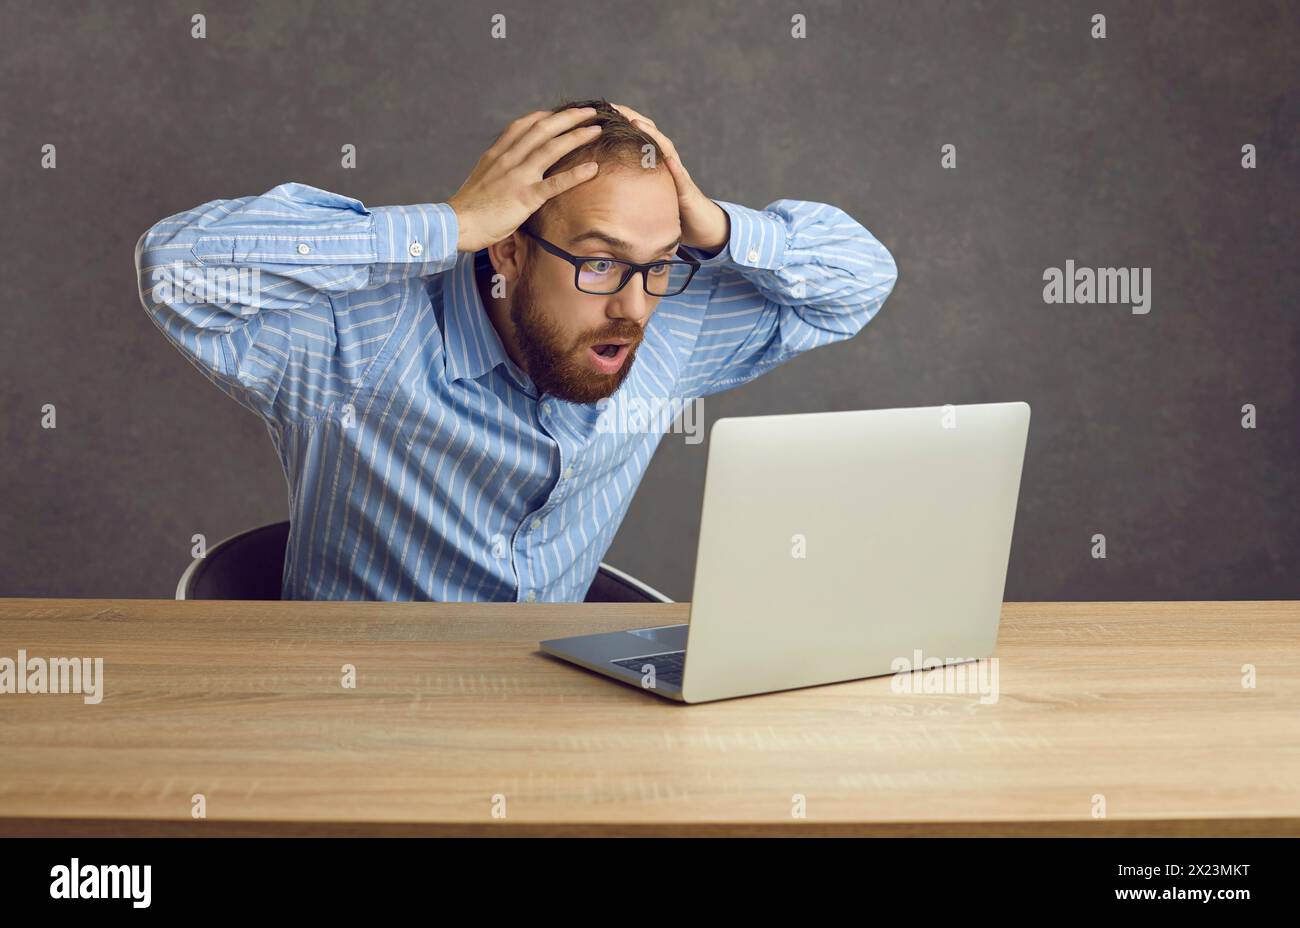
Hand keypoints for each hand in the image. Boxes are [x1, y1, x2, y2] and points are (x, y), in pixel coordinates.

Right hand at [447, 108, 604, 251]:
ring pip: (551, 149)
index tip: (562, 112)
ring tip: (597, 130)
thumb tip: (510, 166)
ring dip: (576, 137)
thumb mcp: (481, 177)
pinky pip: (555, 183)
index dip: (546, 116)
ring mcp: (518, 176)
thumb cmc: (469, 207)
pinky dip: (575, 175)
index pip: (524, 125)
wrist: (456, 224)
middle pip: (543, 129)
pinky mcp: (525, 198)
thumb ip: (498, 167)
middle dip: (568, 117)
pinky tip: (593, 169)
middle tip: (589, 111)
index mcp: (497, 153)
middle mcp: (509, 159)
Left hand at [611, 103, 728, 252]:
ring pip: (666, 149)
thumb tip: (599, 181)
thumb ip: (626, 184)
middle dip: (633, 117)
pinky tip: (668, 159)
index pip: (638, 134)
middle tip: (613, 107)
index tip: (603, 108)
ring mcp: (678, 174)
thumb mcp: (642, 193)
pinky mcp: (686, 191)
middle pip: (651, 133)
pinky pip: (681, 177)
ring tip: (636, 123)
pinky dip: (674, 167)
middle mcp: (667, 161)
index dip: (622, 120)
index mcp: (654, 161)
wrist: (698, 223)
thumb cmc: (668, 208)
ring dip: (652, 135)